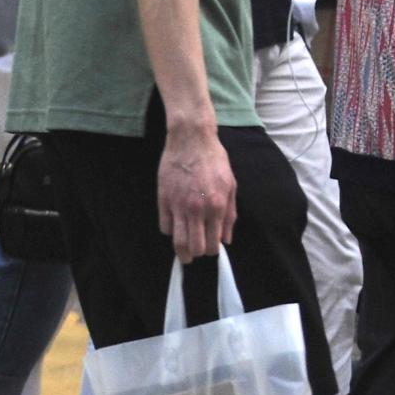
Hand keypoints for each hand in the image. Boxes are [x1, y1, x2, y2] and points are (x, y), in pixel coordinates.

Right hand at [154, 120, 234, 263]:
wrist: (191, 140)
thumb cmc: (214, 161)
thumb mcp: (230, 187)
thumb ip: (229, 215)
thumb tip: (226, 239)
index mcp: (217, 207)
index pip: (213, 243)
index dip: (212, 251)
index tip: (211, 249)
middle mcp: (197, 210)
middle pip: (194, 247)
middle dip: (196, 254)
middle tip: (195, 253)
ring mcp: (178, 205)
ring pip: (177, 240)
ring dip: (181, 250)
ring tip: (183, 252)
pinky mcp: (163, 199)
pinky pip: (164, 225)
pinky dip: (169, 230)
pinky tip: (174, 226)